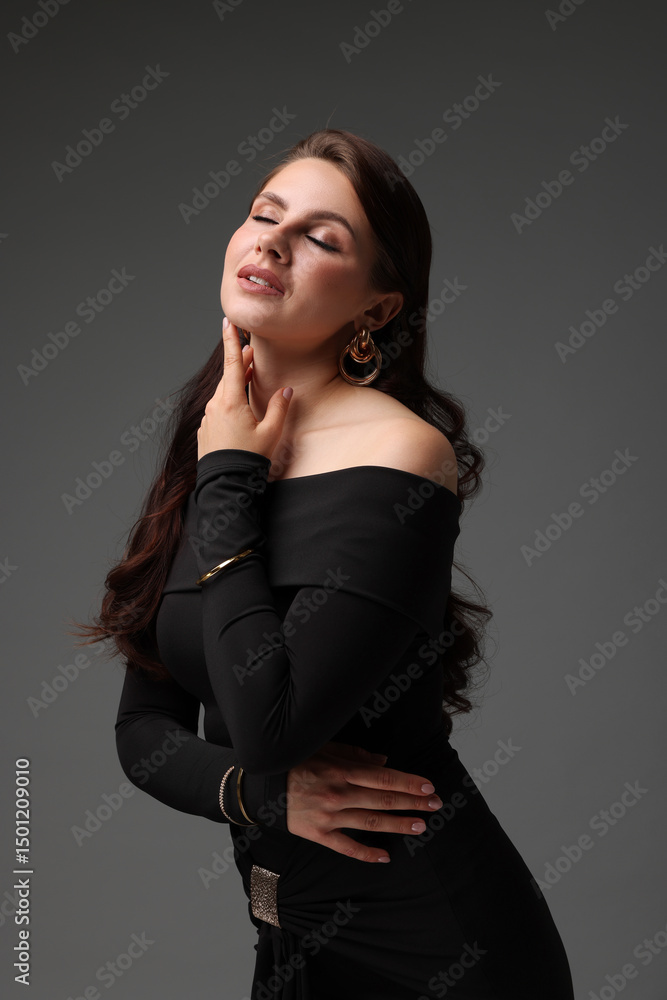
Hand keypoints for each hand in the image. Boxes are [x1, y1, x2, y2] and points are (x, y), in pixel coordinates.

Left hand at [197, 317, 292, 461]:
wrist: (226, 485)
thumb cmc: (249, 459)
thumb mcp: (271, 433)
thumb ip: (280, 408)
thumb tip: (286, 391)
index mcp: (231, 402)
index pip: (231, 364)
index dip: (231, 341)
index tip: (227, 322)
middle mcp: (216, 406)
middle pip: (228, 377)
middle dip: (240, 363)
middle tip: (251, 351)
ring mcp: (208, 419)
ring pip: (223, 393)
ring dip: (235, 384)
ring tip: (248, 378)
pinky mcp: (206, 430)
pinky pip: (218, 409)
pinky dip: (229, 402)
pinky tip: (240, 410)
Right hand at [284, 742, 443, 862]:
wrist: (265, 787)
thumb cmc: (298, 763)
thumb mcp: (326, 750)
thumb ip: (356, 755)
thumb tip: (384, 762)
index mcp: (342, 771)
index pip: (384, 778)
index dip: (409, 783)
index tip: (429, 787)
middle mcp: (339, 794)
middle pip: (383, 800)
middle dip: (413, 803)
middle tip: (436, 806)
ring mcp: (330, 817)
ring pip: (371, 823)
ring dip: (398, 825)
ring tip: (420, 826)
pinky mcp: (319, 834)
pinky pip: (347, 847)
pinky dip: (367, 854)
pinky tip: (385, 857)